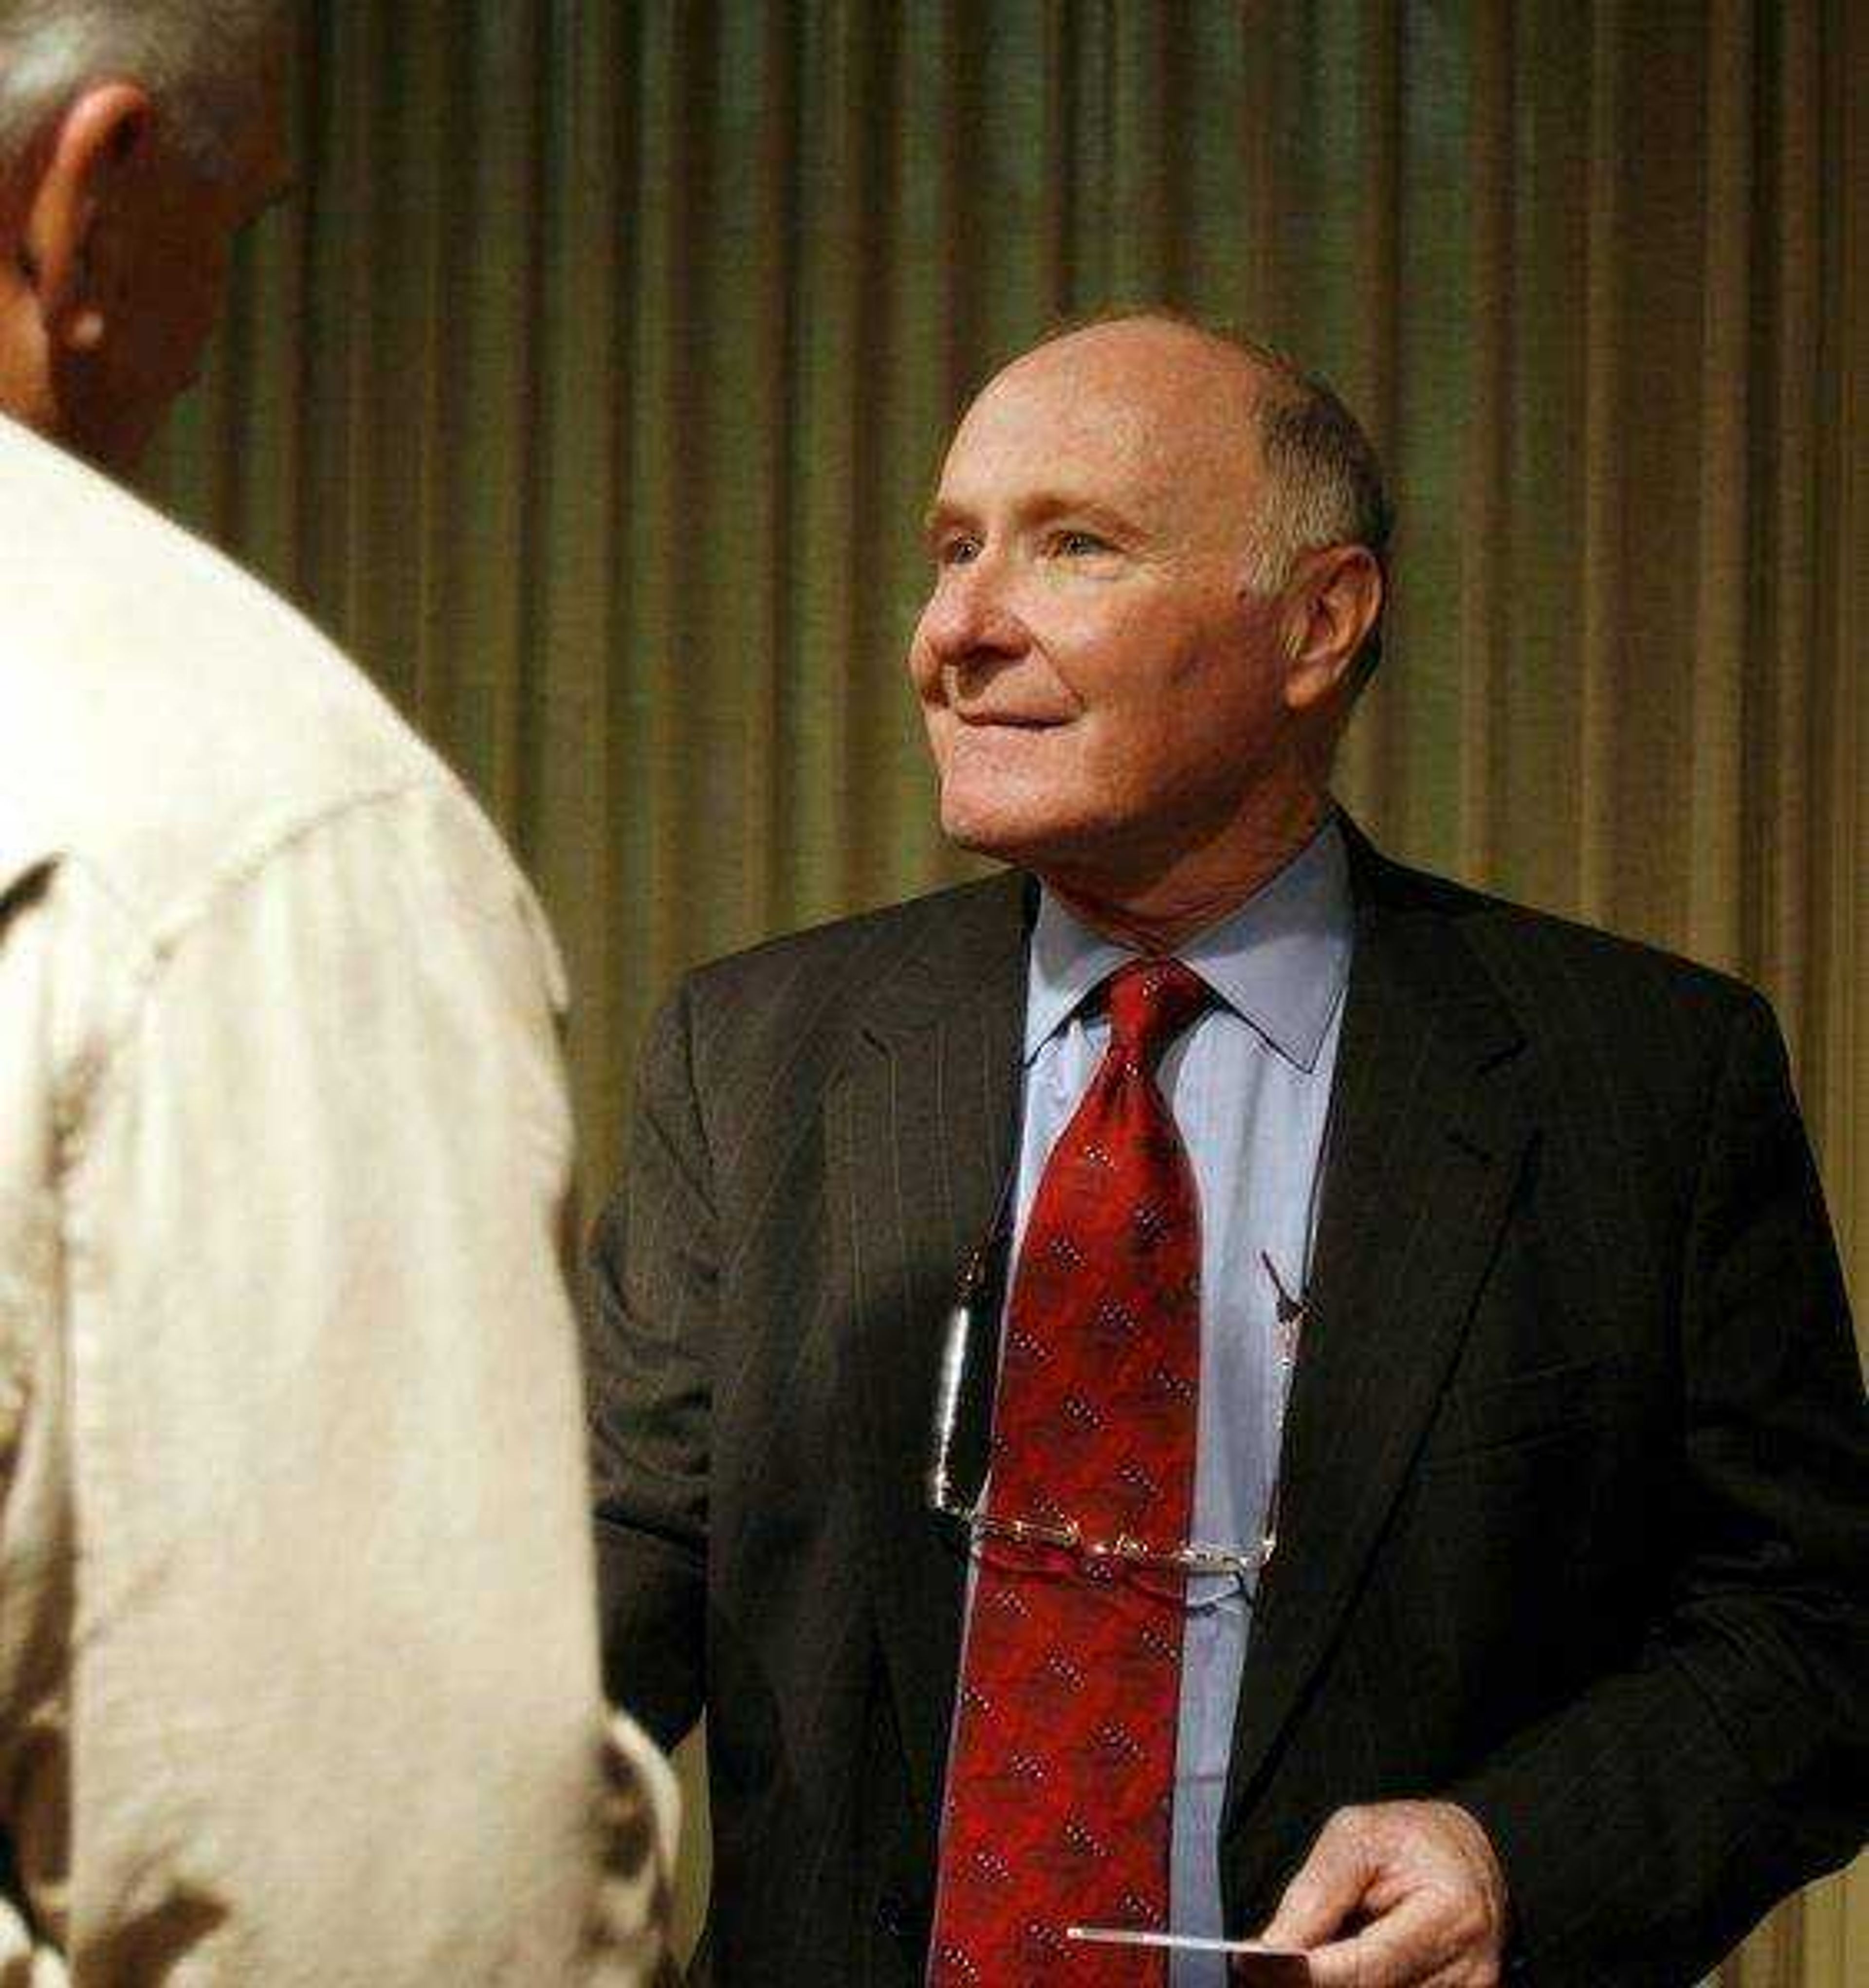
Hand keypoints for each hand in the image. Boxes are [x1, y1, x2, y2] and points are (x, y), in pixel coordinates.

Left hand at [1252, 1799, 1508, 1986]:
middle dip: (1313, 1980)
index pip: (1366, 1967)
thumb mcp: (1355, 1836)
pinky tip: (1344, 1962)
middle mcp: (1469, 1968)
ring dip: (1335, 1981)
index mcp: (1451, 1914)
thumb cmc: (1411, 1837)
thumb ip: (1314, 1894)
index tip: (1256, 1966)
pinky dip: (1360, 1983)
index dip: (1305, 1973)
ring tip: (1318, 1951)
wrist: (1470, 1851)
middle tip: (1269, 1963)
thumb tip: (1269, 1949)